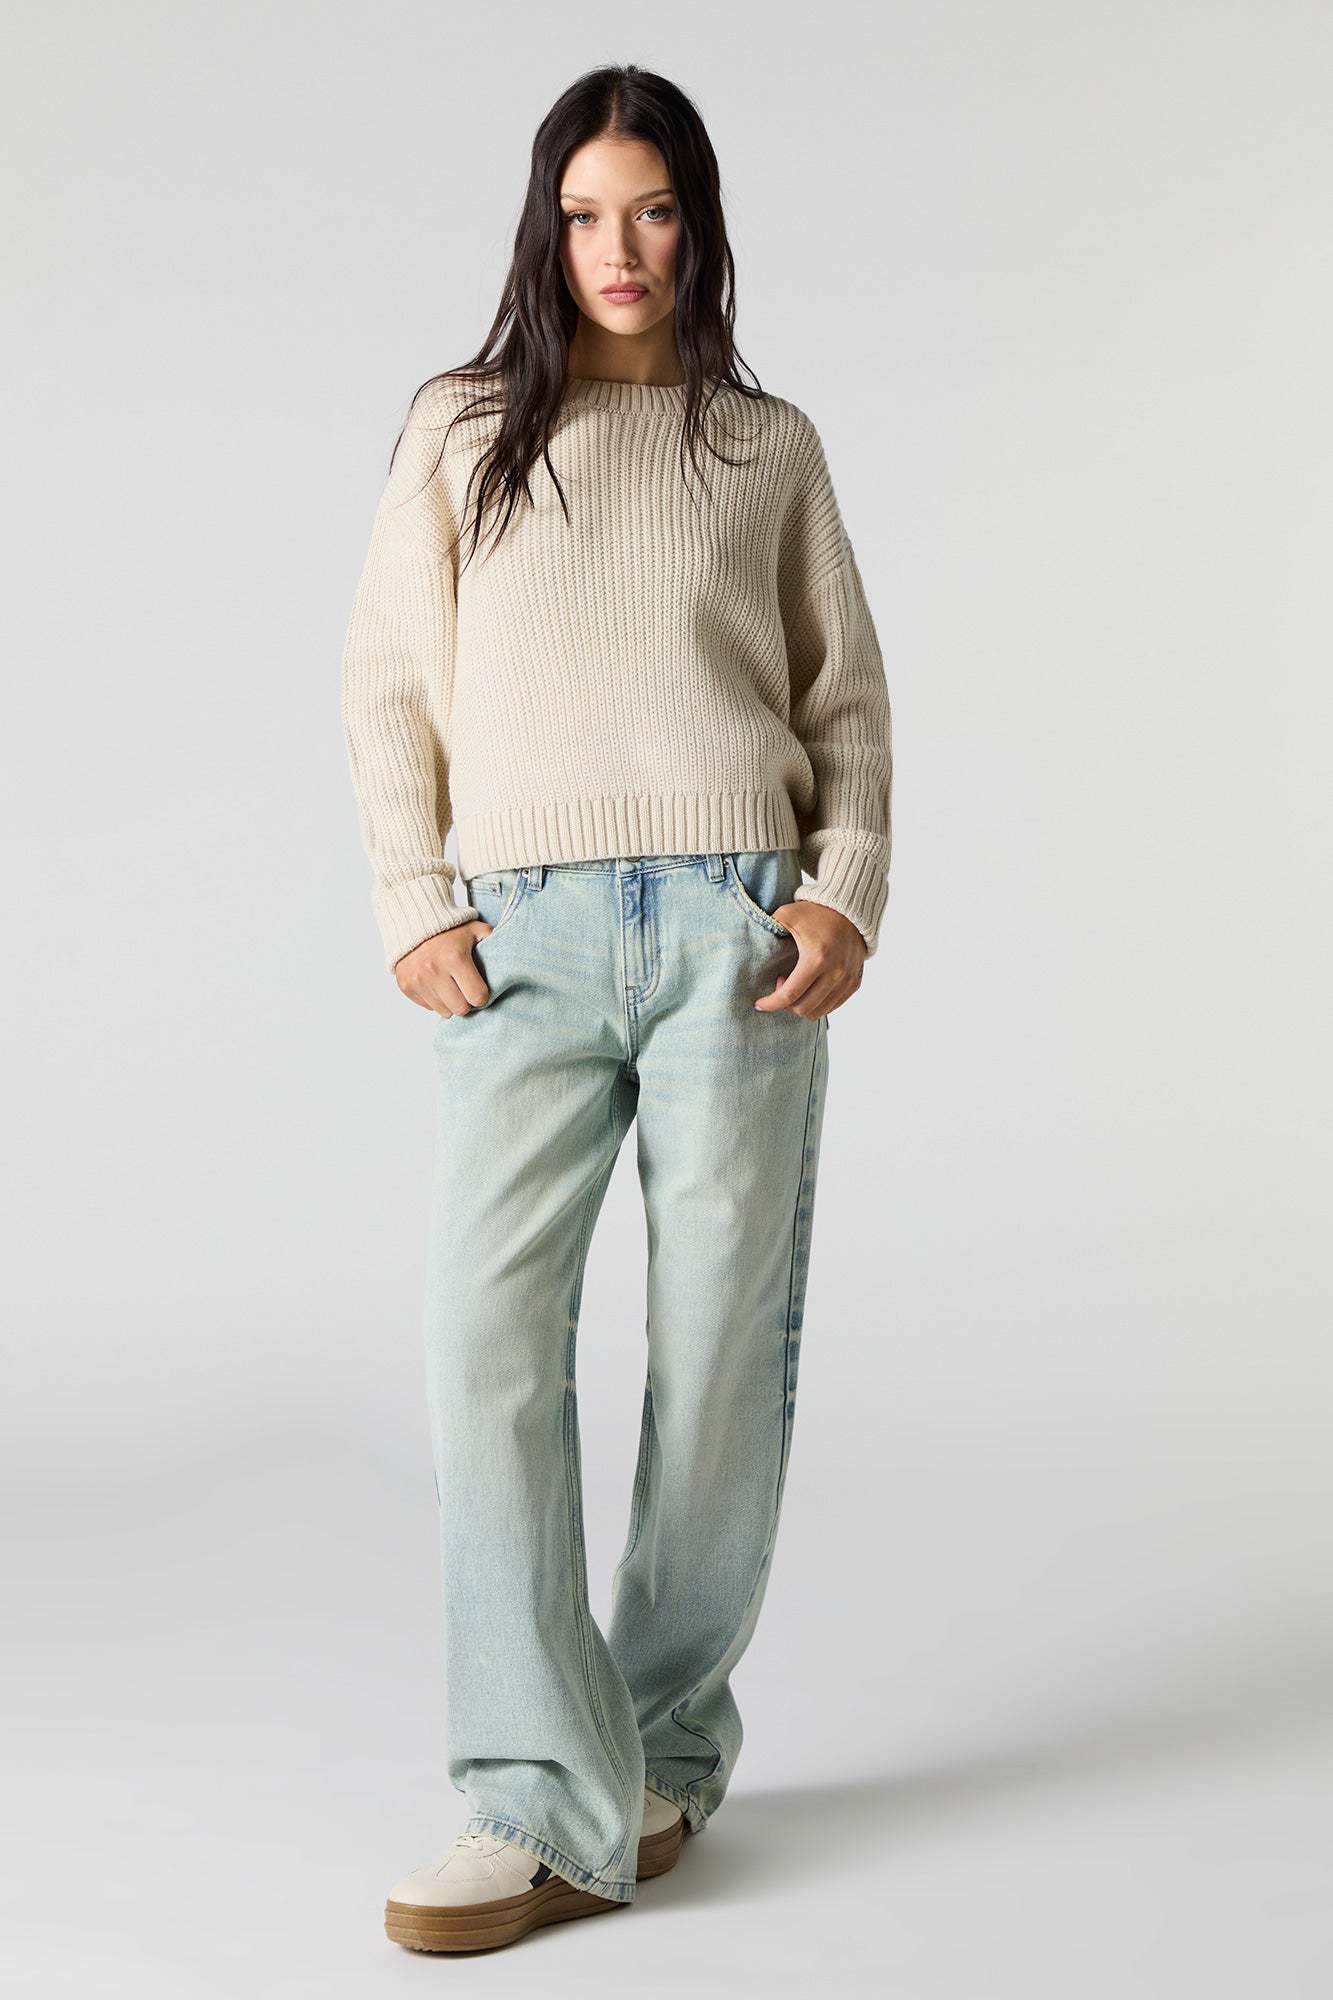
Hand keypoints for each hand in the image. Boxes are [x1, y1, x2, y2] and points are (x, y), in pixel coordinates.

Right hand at [394, 921, 494, 1016]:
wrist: (413, 924)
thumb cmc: (449, 930)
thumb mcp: (475, 929)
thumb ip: (493, 941)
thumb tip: (512, 955)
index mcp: (454, 958)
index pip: (477, 997)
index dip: (482, 996)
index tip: (480, 989)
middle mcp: (434, 971)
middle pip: (460, 1009)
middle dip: (466, 1002)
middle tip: (466, 990)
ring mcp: (418, 980)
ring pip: (444, 1012)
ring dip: (450, 1003)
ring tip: (451, 986)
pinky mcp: (406, 986)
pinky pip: (428, 1007)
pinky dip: (435, 1000)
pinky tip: (436, 984)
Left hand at [753, 902, 865, 1017]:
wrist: (851, 910)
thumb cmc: (817, 913)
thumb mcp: (788, 914)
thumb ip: (769, 926)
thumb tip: (751, 941)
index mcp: (816, 959)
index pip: (790, 995)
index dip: (771, 1004)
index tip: (759, 1004)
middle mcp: (835, 973)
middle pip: (804, 1008)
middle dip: (785, 1004)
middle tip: (780, 984)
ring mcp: (847, 980)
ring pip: (818, 1012)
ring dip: (801, 1005)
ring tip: (795, 985)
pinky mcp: (854, 983)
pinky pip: (832, 1006)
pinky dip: (817, 1003)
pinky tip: (810, 987)